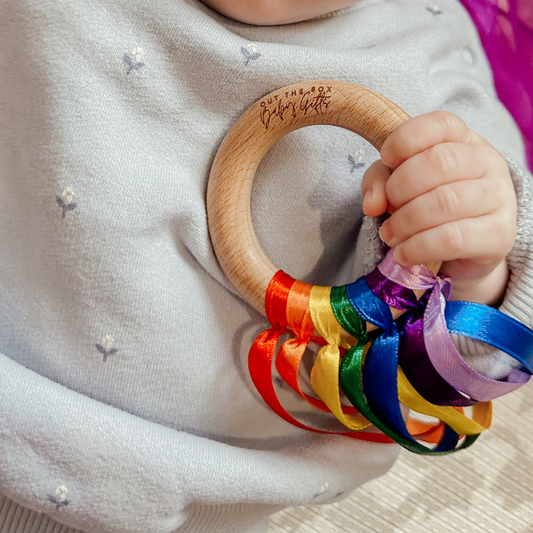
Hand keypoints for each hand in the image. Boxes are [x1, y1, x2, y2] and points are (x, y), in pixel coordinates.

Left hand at [361, 111, 516, 305]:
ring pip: (444, 202)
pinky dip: (418, 248)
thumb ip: (379, 182)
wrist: (463, 250)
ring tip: (390, 235)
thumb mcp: (397, 185)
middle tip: (388, 210)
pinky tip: (403, 254)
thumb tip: (372, 204)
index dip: (406, 139)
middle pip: (438, 163)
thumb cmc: (426, 205)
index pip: (439, 124)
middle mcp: (486, 162)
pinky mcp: (499, 234)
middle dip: (400, 189)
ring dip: (405, 222)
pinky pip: (452, 239)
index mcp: (462, 139)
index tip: (386, 158)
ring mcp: (498, 197)